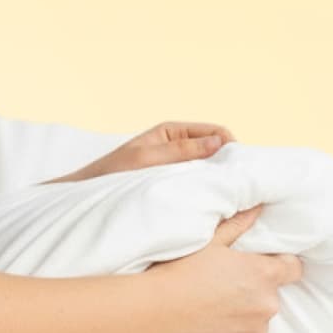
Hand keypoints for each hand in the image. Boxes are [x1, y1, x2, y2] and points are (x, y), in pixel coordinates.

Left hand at [43, 120, 235, 183]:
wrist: (90, 194)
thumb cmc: (113, 173)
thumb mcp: (148, 160)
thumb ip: (182, 151)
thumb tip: (220, 142)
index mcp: (172, 131)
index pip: (216, 132)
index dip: (232, 147)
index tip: (241, 168)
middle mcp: (178, 145)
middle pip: (218, 149)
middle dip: (231, 163)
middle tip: (242, 185)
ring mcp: (177, 164)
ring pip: (211, 167)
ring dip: (220, 177)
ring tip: (231, 195)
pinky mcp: (174, 182)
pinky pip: (199, 181)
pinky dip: (209, 188)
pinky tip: (214, 201)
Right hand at [144, 203, 304, 332]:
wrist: (150, 314)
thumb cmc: (176, 272)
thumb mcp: (206, 241)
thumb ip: (238, 223)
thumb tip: (259, 207)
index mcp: (262, 274)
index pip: (293, 268)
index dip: (279, 265)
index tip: (260, 266)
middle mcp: (266, 306)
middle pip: (269, 297)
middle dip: (251, 292)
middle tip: (219, 288)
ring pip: (256, 323)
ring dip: (241, 318)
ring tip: (208, 310)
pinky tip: (206, 329)